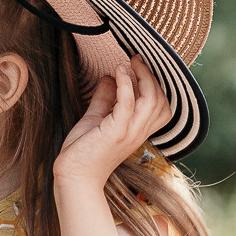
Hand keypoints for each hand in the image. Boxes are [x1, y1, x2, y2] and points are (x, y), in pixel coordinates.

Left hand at [52, 58, 166, 192]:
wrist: (74, 176)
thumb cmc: (84, 152)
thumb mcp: (96, 119)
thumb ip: (105, 99)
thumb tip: (108, 77)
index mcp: (138, 130)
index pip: (161, 106)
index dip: (155, 84)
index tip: (138, 66)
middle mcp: (139, 132)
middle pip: (161, 100)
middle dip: (151, 76)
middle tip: (136, 59)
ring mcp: (130, 132)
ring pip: (151, 100)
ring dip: (142, 76)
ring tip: (129, 62)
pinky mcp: (116, 132)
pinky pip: (128, 103)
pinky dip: (126, 84)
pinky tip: (118, 71)